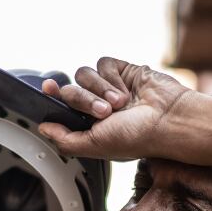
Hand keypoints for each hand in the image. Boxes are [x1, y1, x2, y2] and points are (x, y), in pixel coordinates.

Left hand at [35, 58, 194, 161]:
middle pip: (71, 91)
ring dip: (100, 90)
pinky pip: (104, 64)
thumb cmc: (137, 138)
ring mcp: (110, 87)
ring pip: (85, 75)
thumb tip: (43, 128)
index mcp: (88, 125)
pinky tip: (125, 89)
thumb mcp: (94, 146)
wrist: (168, 119)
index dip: (52, 97)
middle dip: (85, 101)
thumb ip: (65, 139)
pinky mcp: (123, 70)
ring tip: (119, 104)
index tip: (47, 89)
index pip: (62, 107)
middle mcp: (97, 105)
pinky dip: (112, 77)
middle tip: (104, 113)